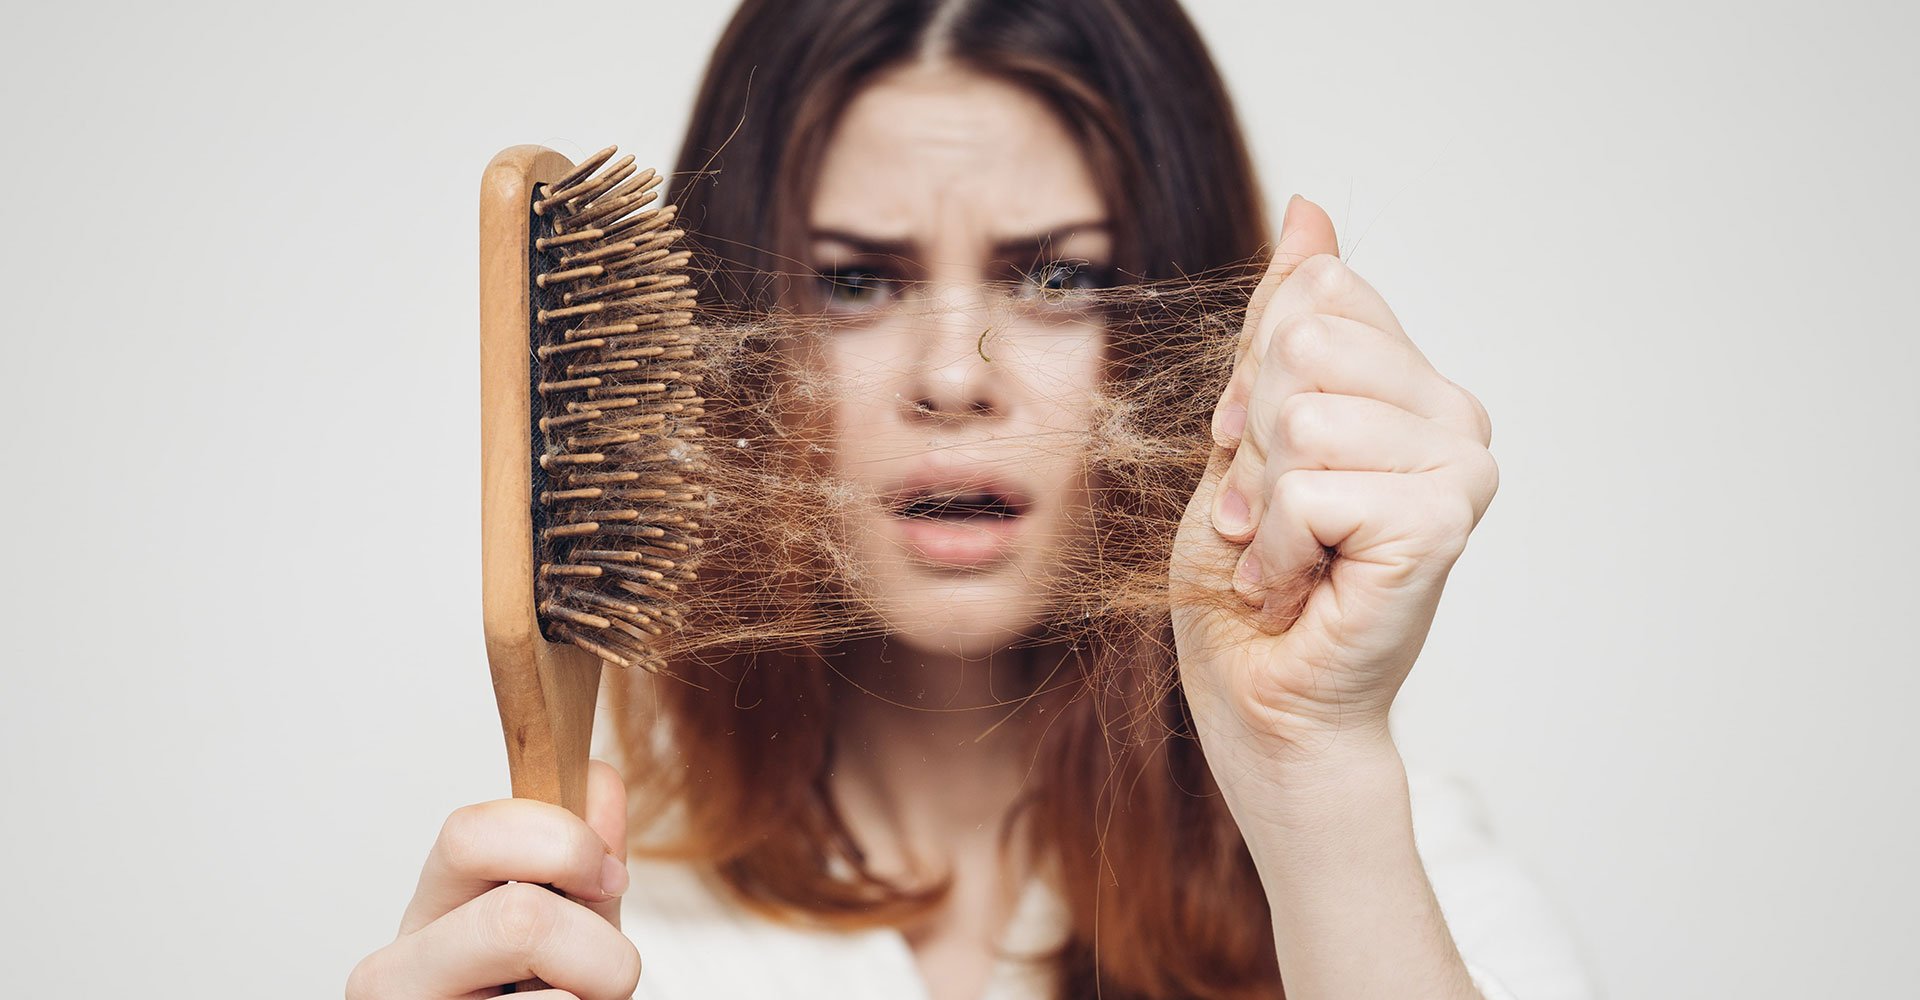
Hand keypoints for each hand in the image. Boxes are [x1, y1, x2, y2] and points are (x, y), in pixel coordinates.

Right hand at [346, 759, 640, 998]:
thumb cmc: (541, 997)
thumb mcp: (575, 918)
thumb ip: (586, 857)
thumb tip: (601, 781)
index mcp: (433, 908)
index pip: (469, 832)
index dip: (563, 841)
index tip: (606, 873)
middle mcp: (397, 970)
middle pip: (516, 918)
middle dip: (596, 942)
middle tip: (605, 969)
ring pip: (548, 995)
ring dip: (596, 997)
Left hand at [1171, 196, 1496, 786]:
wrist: (1259, 698)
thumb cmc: (1249, 575)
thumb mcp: (1248, 424)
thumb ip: (1284, 321)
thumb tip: (1311, 208)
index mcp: (1414, 384)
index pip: (1317, 295)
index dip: (1253, 377)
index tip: (1256, 455)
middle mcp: (1455, 416)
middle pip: (1304, 343)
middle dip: (1251, 437)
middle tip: (1266, 515)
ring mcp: (1460, 468)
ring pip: (1303, 416)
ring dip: (1257, 501)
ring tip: (1280, 554)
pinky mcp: (1441, 522)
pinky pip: (1309, 487)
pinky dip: (1272, 547)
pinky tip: (1293, 588)